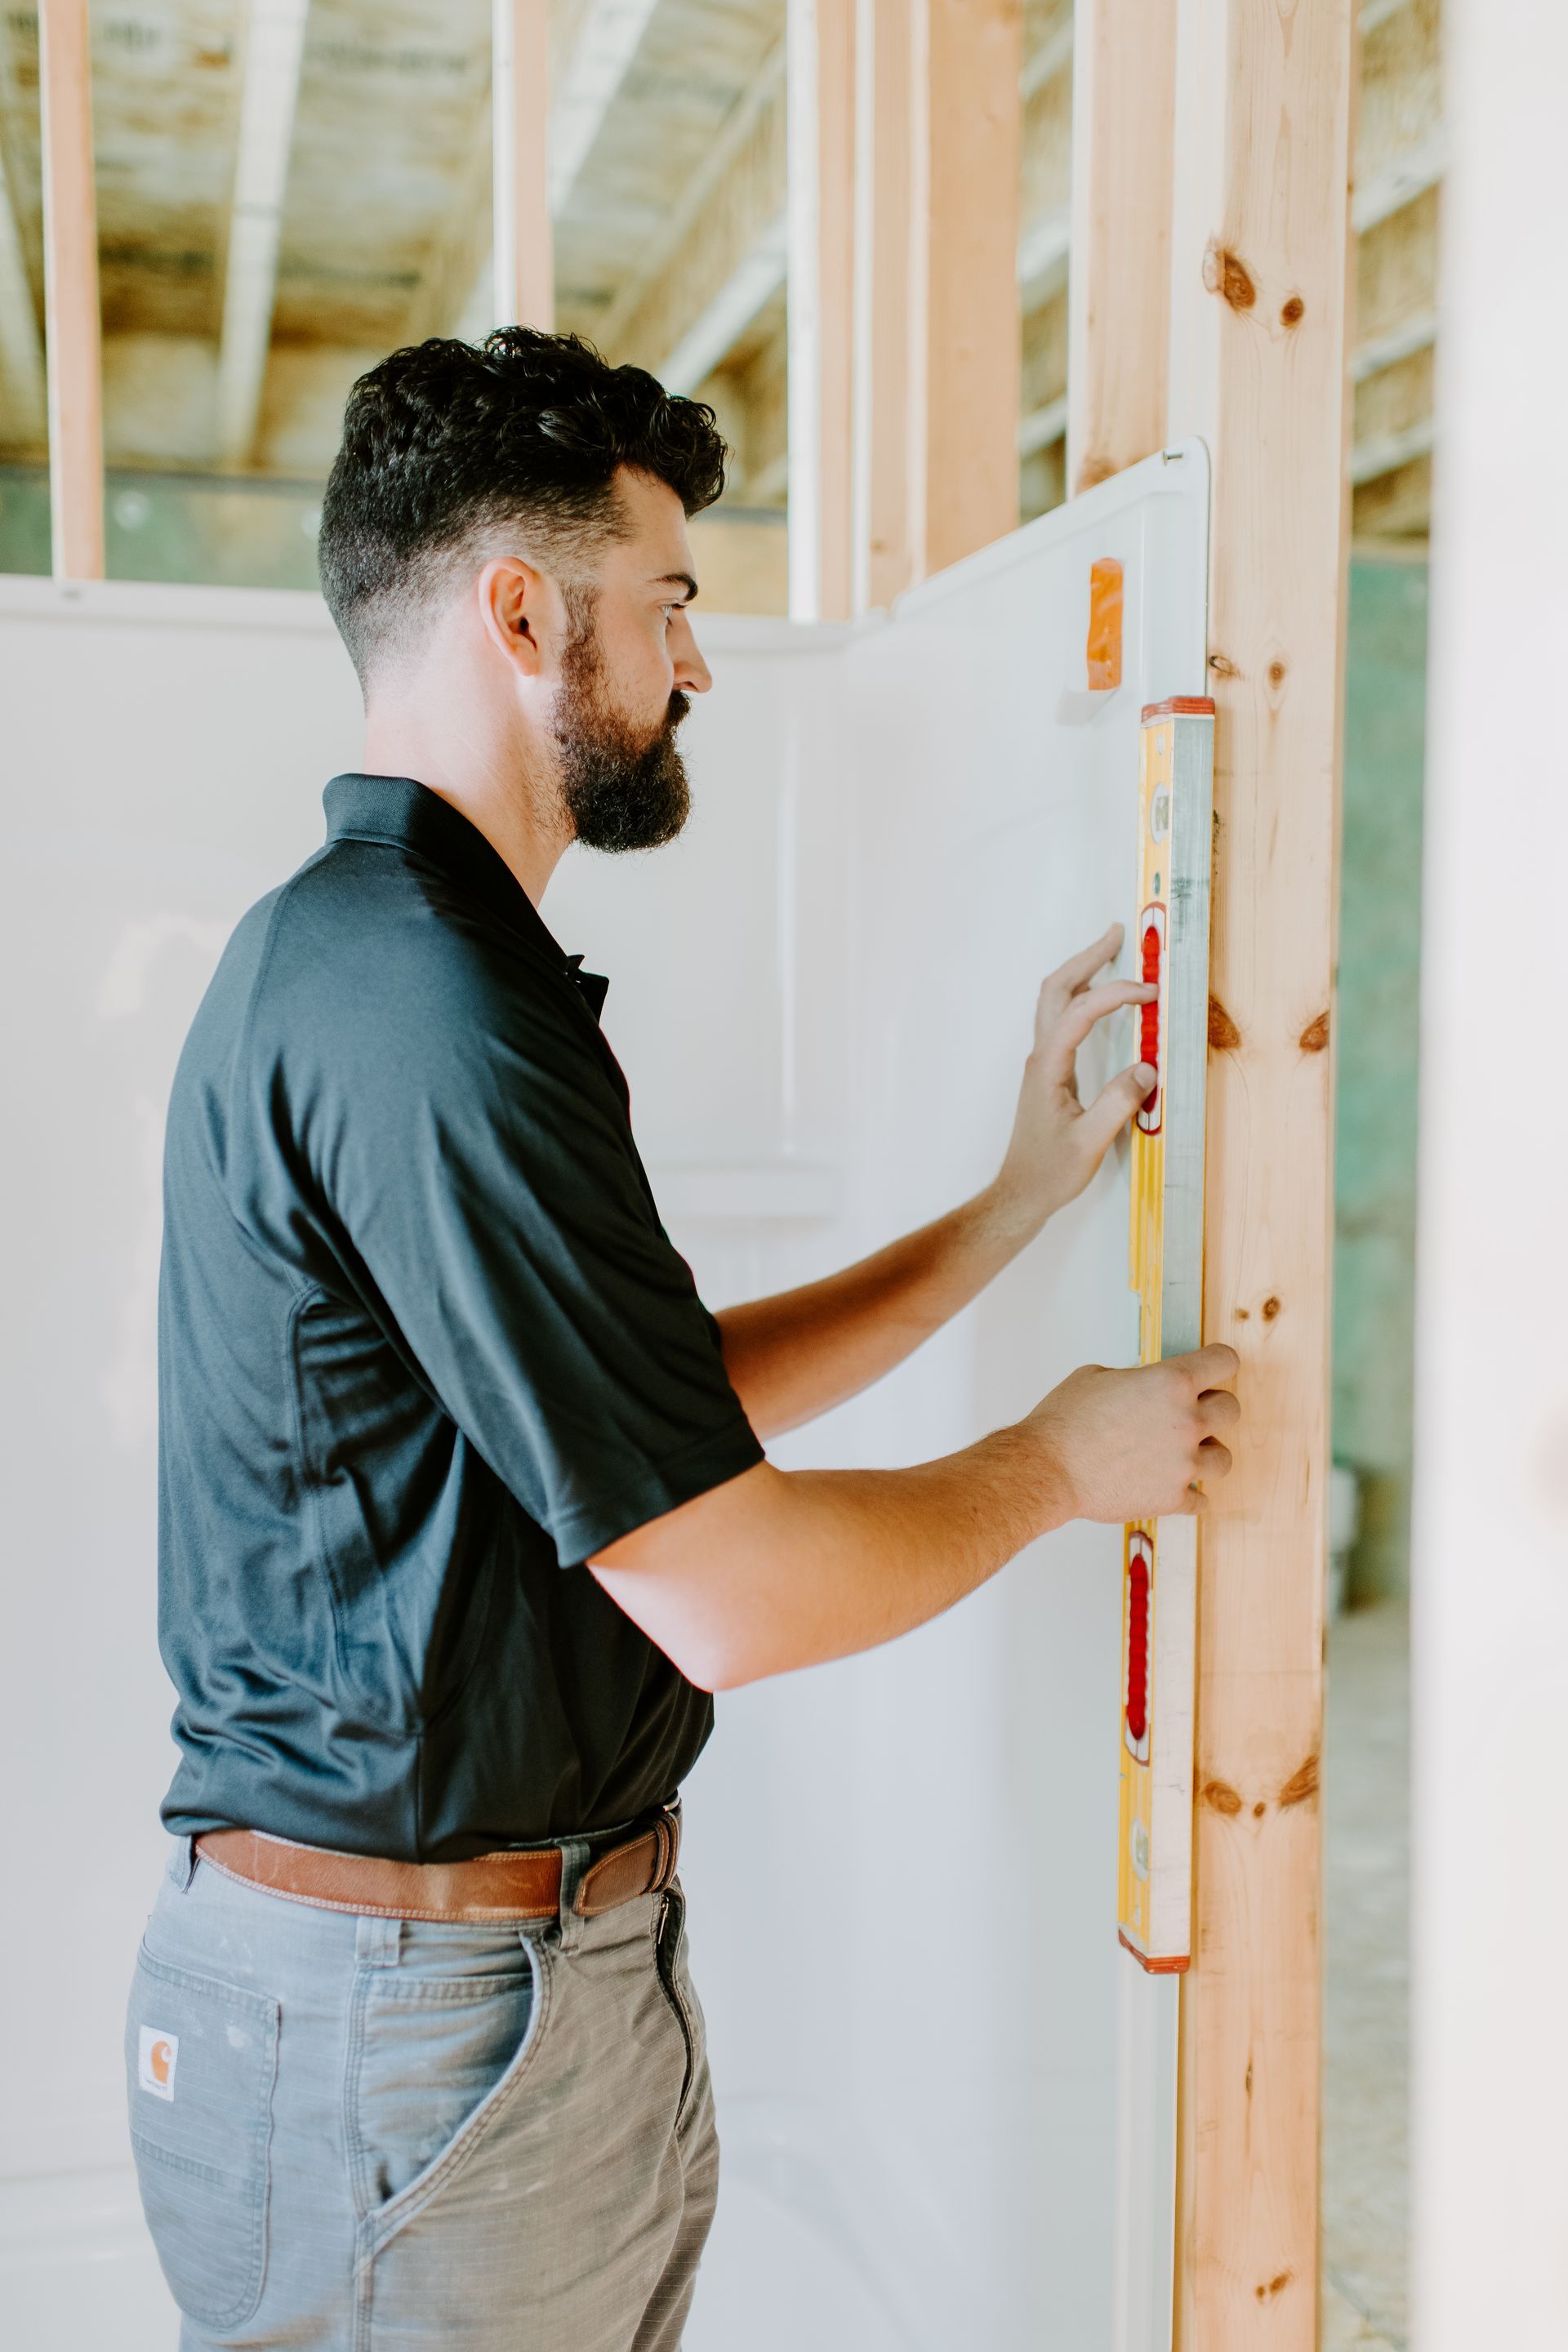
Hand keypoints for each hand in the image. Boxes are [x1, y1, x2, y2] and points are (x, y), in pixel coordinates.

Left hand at [989, 924, 1157, 1234]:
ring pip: (1055, 1001)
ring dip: (1082, 972)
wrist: (1020, 1194)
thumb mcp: (1090, 1142)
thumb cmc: (1050, 1172)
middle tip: (1118, 933)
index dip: (1116, 995)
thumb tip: (1148, 1067)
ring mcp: (1042, 1062)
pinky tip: (1100, 998)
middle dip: (1087, 958)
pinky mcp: (1049, 1072)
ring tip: (1111, 951)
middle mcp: (1041, 1056)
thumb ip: (1118, 1103)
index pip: (1081, 1012)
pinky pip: (1062, 1019)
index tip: (1150, 993)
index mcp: (1048, 1067)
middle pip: (1056, 989)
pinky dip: (1081, 996)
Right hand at [1024, 1345, 1240, 1522]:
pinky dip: (1188, 1493)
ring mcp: (1184, 1464)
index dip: (1218, 1362)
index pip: (1224, 1361)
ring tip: (1182, 1455)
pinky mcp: (1173, 1498)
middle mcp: (1187, 1421)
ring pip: (1224, 1459)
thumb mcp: (1097, 1376)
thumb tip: (1146, 1389)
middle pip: (1232, 1409)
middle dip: (1213, 1409)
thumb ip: (1136, 1380)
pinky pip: (1201, 1499)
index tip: (1212, 1369)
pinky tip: (1169, 1485)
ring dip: (1206, 1454)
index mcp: (1171, 1382)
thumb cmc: (1064, 1420)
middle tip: (1191, 1415)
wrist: (1047, 1469)